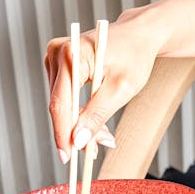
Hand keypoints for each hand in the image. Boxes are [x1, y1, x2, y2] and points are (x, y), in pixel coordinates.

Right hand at [44, 18, 156, 161]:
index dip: (62, 133)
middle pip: (60, 105)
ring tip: (104, 135)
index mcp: (73, 53)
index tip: (67, 157)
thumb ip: (97, 115)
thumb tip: (78, 140)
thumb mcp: (121, 89)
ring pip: (62, 105)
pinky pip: (65, 98)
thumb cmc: (134, 55)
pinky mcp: (59, 66)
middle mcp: (58, 53)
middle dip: (77, 131)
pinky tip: (95, 121)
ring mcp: (56, 58)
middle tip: (99, 148)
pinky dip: (80, 114)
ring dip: (81, 124)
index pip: (60, 102)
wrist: (138, 36)